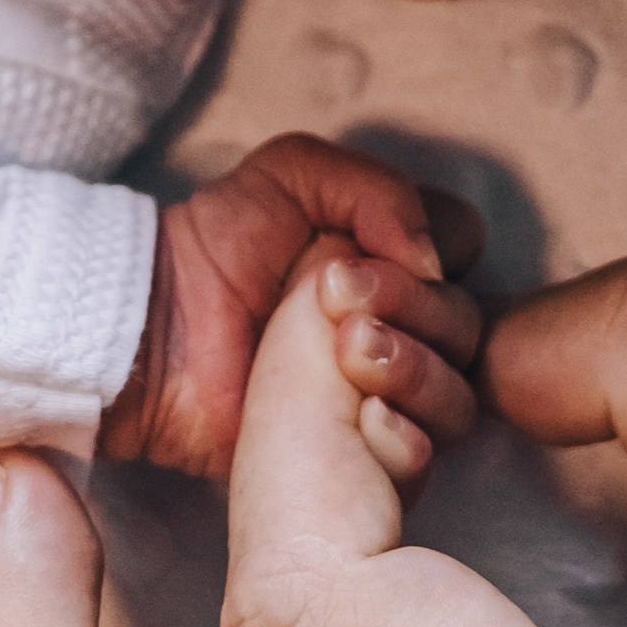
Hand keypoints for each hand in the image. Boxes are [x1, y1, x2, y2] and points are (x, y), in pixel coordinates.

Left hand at [95, 129, 480, 484]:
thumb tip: (436, 260)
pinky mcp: (365, 452)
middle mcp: (405, 324)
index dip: (438, 247)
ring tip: (344, 352)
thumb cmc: (220, 243)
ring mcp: (388, 393)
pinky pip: (424, 451)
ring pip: (458, 392)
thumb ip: (377, 189)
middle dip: (413, 306)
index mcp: (395, 255)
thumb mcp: (293, 175)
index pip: (465, 247)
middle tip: (335, 297)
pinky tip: (359, 409)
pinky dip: (404, 428)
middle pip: (468, 322)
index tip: (372, 252)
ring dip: (412, 367)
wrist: (159, 327)